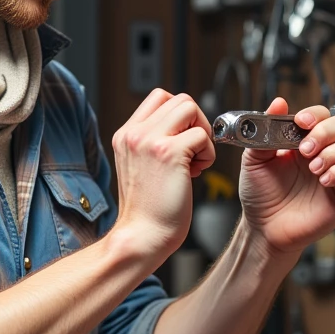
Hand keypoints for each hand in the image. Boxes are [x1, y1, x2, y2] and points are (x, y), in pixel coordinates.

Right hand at [111, 90, 215, 267]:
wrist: (142, 236)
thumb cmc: (147, 209)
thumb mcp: (139, 166)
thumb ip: (153, 142)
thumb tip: (184, 128)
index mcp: (126, 135)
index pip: (160, 97)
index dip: (181, 115)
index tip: (184, 140)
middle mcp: (135, 133)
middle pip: (180, 99)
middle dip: (196, 122)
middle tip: (194, 151)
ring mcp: (150, 141)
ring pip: (191, 109)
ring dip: (202, 133)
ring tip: (195, 160)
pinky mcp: (169, 153)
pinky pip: (202, 135)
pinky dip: (207, 153)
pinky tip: (196, 173)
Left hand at [238, 98, 334, 257]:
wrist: (263, 228)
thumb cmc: (261, 196)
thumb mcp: (254, 159)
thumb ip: (264, 130)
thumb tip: (277, 102)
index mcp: (305, 140)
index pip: (323, 115)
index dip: (315, 115)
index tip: (300, 123)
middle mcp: (326, 152)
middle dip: (326, 132)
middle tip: (305, 150)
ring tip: (313, 168)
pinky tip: (324, 180)